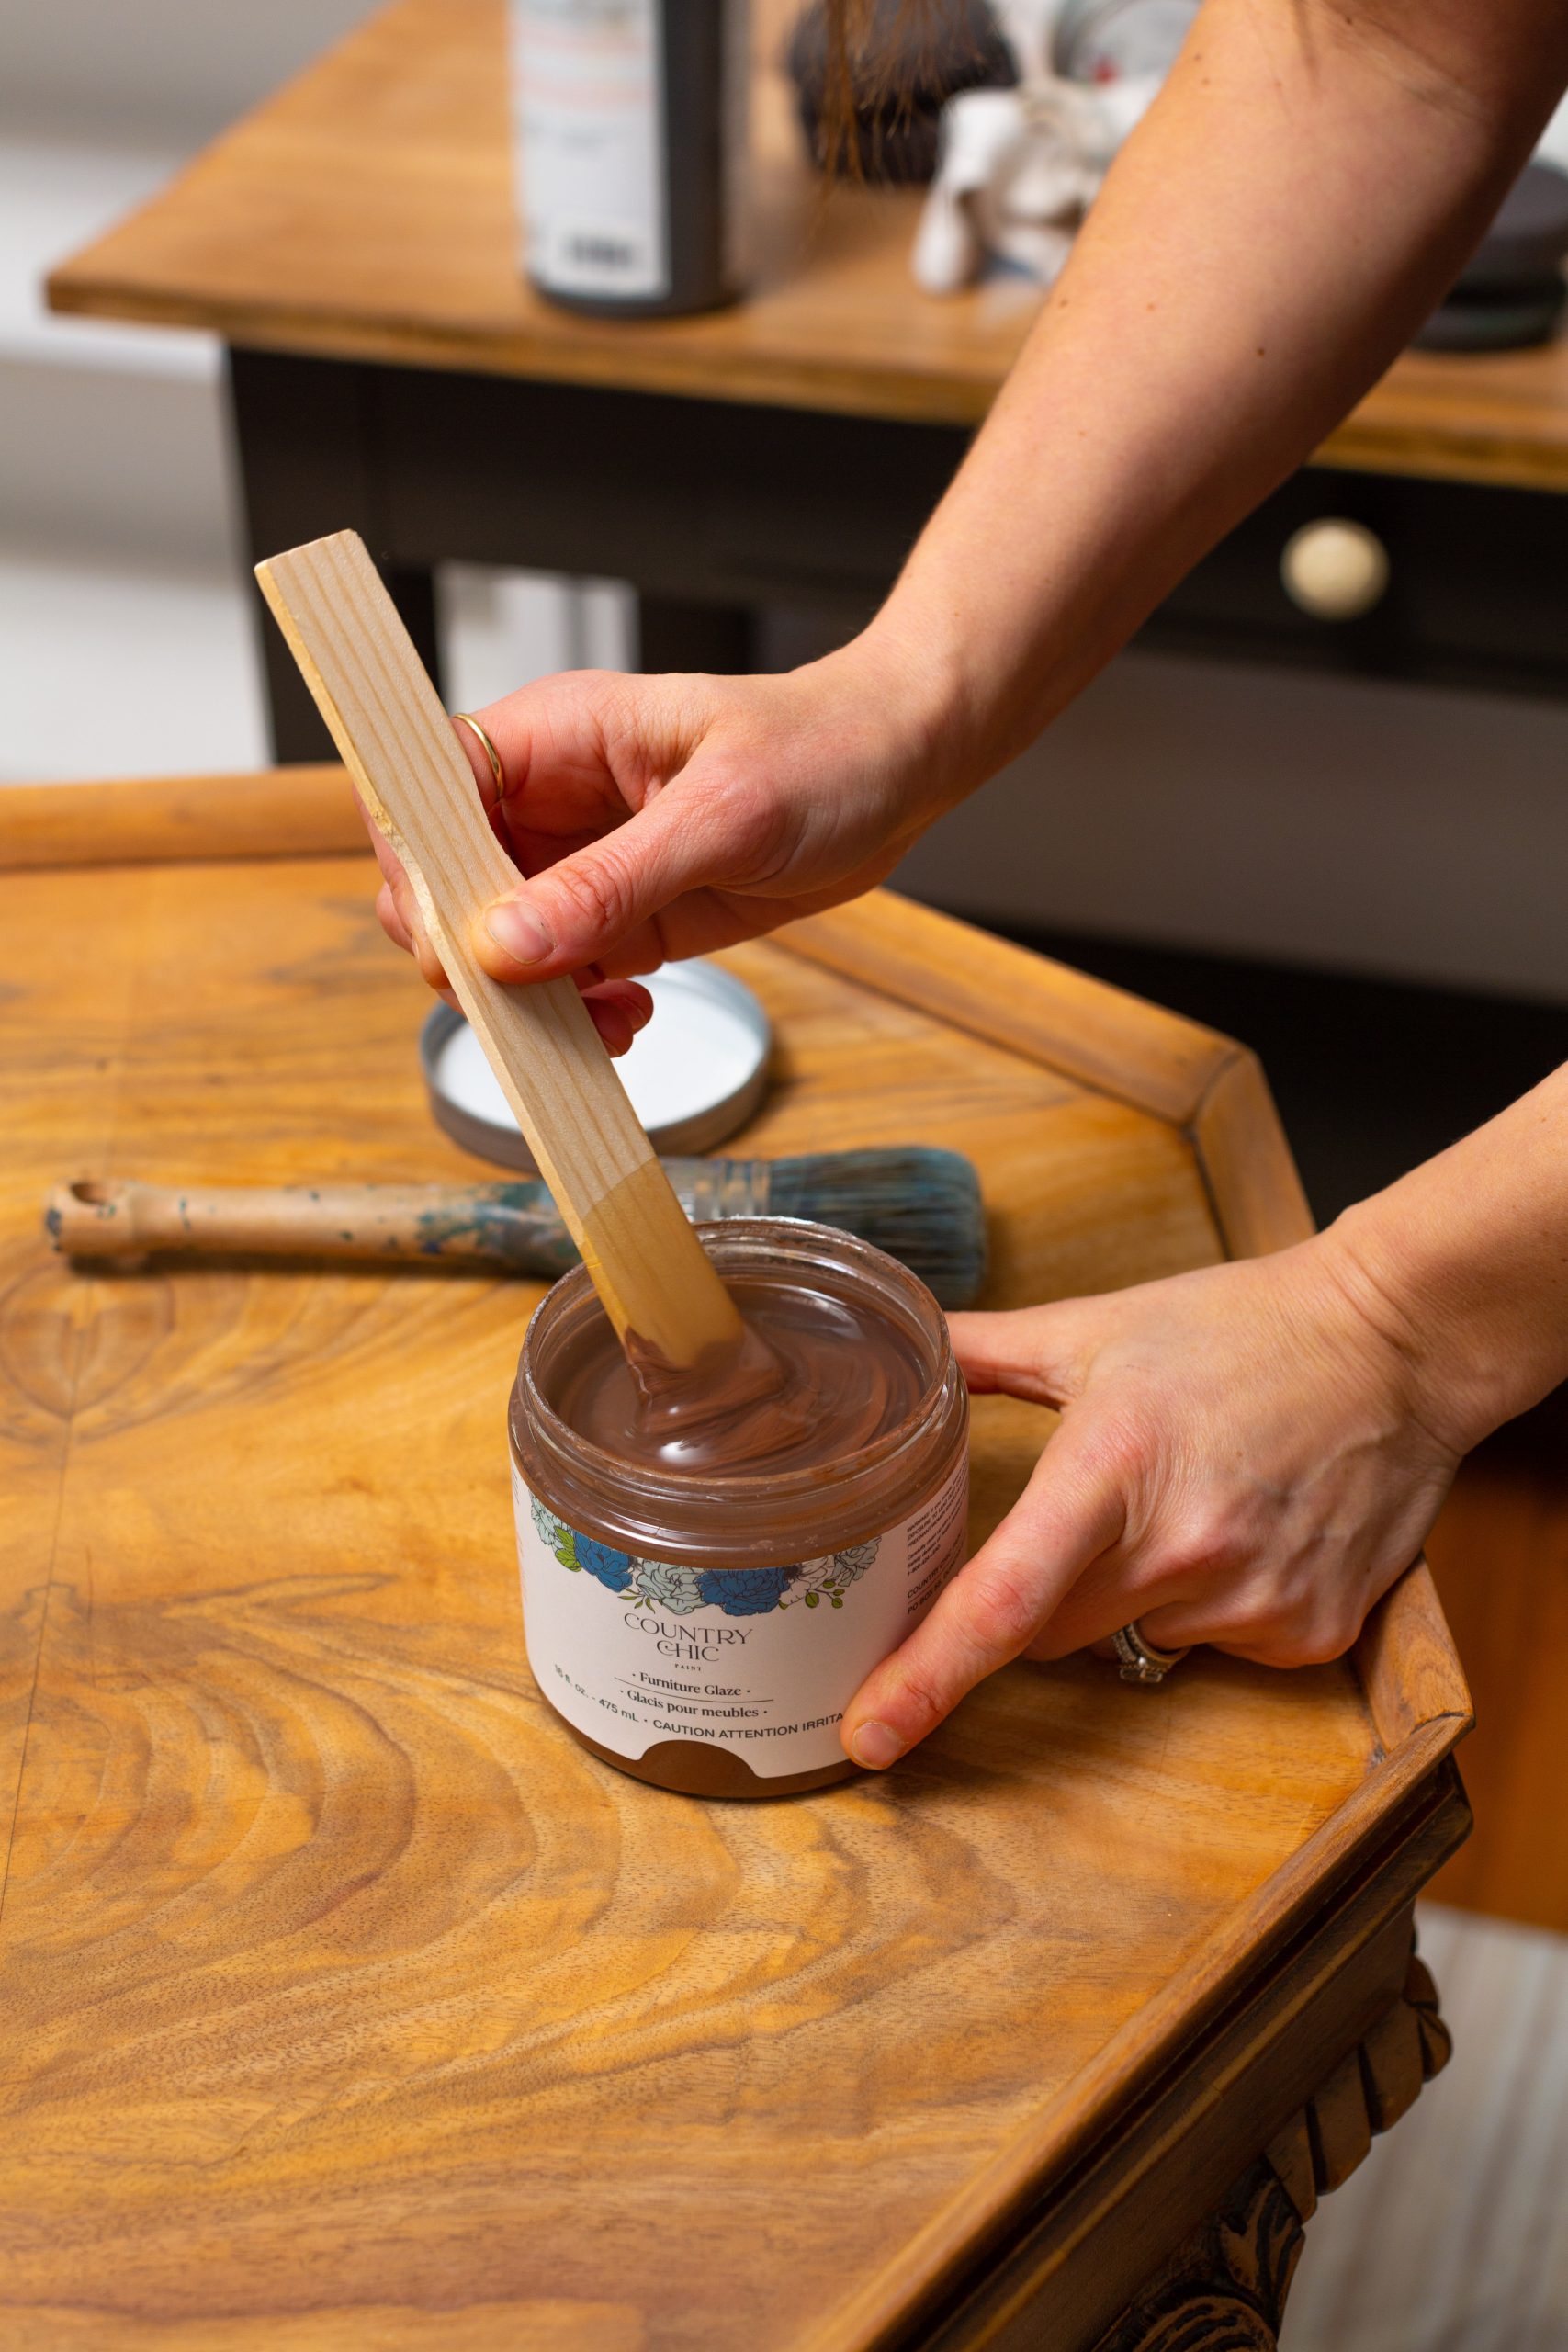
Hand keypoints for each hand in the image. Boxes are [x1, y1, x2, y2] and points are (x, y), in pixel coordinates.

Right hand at [370, 631, 957, 1017]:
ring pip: (499, 944)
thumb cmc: (823, 750)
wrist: (900, 772)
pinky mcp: (623, 916)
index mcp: (555, 736)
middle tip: (527, 999)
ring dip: (531, 999)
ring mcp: (583, 863)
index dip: (415, 863)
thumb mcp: (722, 816)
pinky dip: (579, 1013)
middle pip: (443, 881)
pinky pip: (563, 977)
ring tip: (602, 1021)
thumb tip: (507, 943)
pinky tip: (629, 1018)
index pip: (426, 789)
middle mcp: (552, 800)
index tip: (449, 934)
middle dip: (469, 952)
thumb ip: (612, 884)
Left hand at [840, 1228, 1465, 1768]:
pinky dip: (1211, 1601)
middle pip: (1049, 1633)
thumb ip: (983, 1351)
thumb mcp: (1097, 1328)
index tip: (868, 1738)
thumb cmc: (1241, 1327)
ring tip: (1192, 1495)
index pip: (1002, 1603)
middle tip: (1086, 1513)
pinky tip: (1248, 1525)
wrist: (1398, 1343)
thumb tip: (898, 1347)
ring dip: (1137, 1590)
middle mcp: (1182, 1552)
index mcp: (1111, 1471)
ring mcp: (1253, 1603)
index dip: (925, 1678)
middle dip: (1041, 1590)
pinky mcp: (1309, 1634)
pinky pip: (1214, 1645)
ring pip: (1134, 1638)